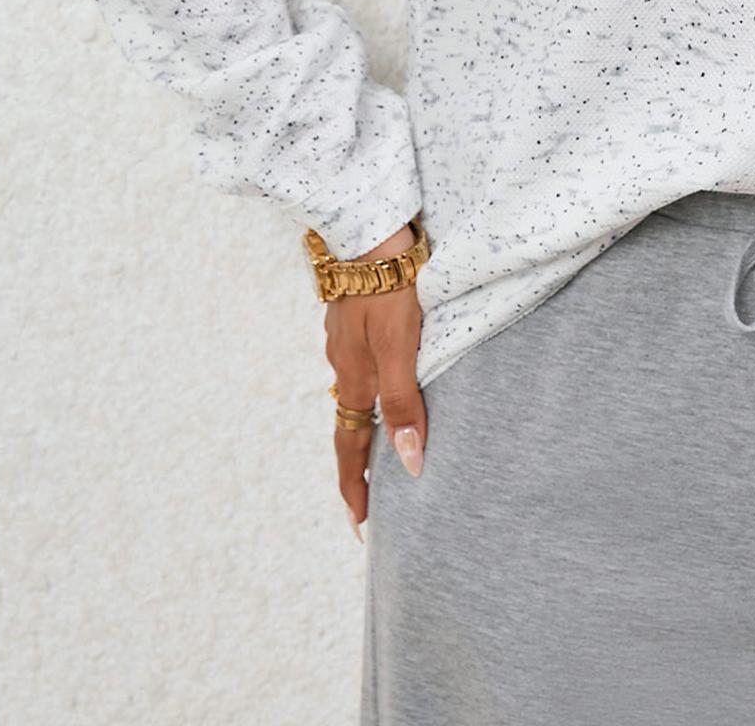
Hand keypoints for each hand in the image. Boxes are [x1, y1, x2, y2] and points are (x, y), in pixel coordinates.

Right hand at [324, 220, 427, 542]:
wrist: (368, 228)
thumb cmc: (389, 286)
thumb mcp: (401, 347)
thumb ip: (404, 402)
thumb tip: (410, 463)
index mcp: (355, 378)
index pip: (352, 448)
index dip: (356, 488)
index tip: (360, 527)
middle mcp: (344, 363)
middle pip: (350, 424)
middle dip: (359, 464)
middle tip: (369, 497)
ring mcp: (345, 337)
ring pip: (356, 391)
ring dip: (366, 423)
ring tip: (382, 443)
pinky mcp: (354, 313)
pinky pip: (362, 362)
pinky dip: (372, 385)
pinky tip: (386, 375)